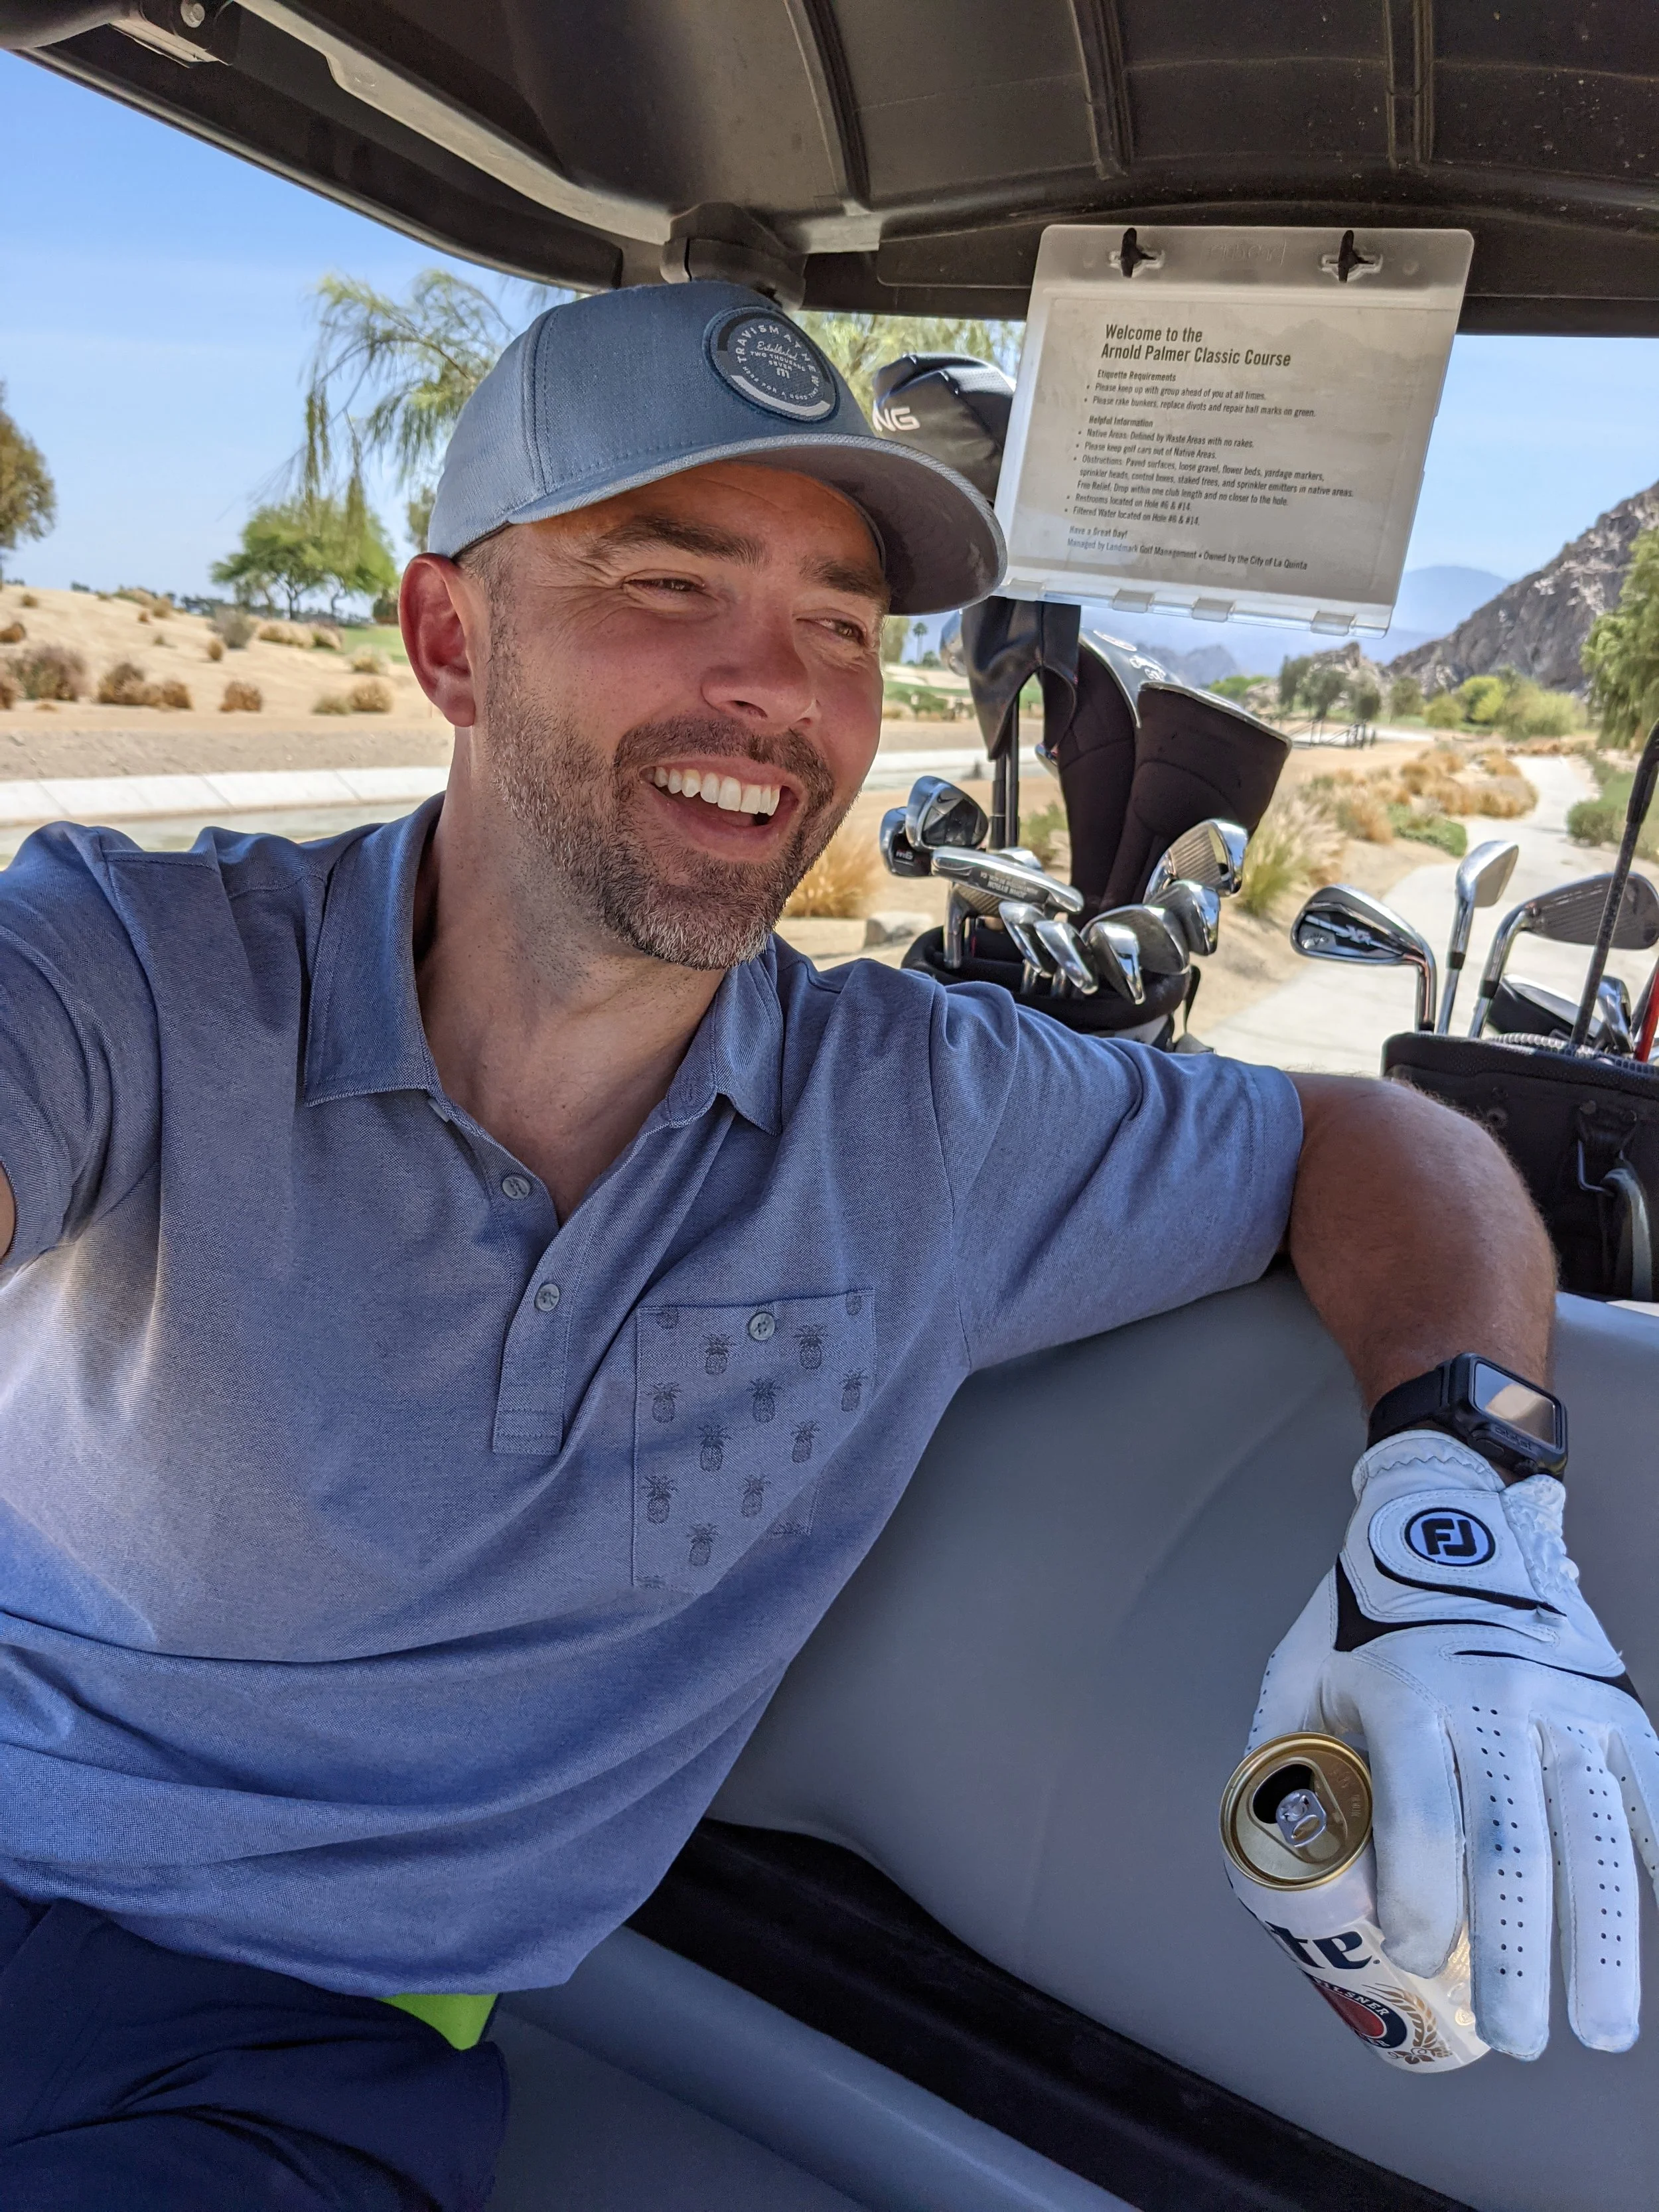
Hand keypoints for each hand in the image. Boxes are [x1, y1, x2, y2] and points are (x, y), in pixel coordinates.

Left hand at [1251, 1429, 1658, 2057]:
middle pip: (1513, 1849)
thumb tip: (1277, 1872)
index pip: (1422, 1819)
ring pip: (1590, 1837)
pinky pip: (1651, 1794)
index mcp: (1405, 1693)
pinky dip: (1657, 1860)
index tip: (1417, 1960)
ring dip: (1602, 1943)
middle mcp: (1492, 1699)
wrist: (1453, 1513)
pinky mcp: (1617, 1703)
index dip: (1423, 1904)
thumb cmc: (1362, 1617)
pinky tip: (1655, 1927)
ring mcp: (1565, 1702)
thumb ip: (1283, 1764)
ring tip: (1600, 2028)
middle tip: (1515, 2036)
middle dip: (1517, 1957)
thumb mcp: (1299, 1671)